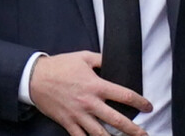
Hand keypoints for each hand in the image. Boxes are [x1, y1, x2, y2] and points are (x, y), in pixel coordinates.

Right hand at [29, 51, 152, 135]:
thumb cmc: (61, 66)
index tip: (148, 107)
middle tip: (145, 134)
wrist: (36, 78)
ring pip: (99, 134)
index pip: (124, 95)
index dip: (139, 102)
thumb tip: (114, 60)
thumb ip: (102, 59)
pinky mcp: (67, 123)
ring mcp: (78, 116)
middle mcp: (90, 103)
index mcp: (96, 86)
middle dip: (132, 129)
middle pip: (115, 120)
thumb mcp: (84, 57)